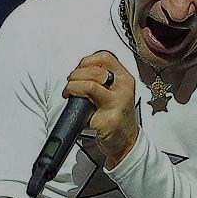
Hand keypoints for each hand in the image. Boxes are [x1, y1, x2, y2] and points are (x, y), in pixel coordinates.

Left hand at [63, 50, 138, 168]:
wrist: (126, 140)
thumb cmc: (118, 115)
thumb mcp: (117, 90)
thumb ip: (102, 78)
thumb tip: (79, 72)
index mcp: (125, 78)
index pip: (105, 57)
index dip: (87, 61)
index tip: (79, 69)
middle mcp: (123, 89)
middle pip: (94, 71)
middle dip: (75, 76)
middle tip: (71, 83)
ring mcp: (117, 104)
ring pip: (89, 86)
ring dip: (73, 88)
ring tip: (70, 93)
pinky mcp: (108, 120)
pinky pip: (85, 109)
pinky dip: (76, 109)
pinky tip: (79, 112)